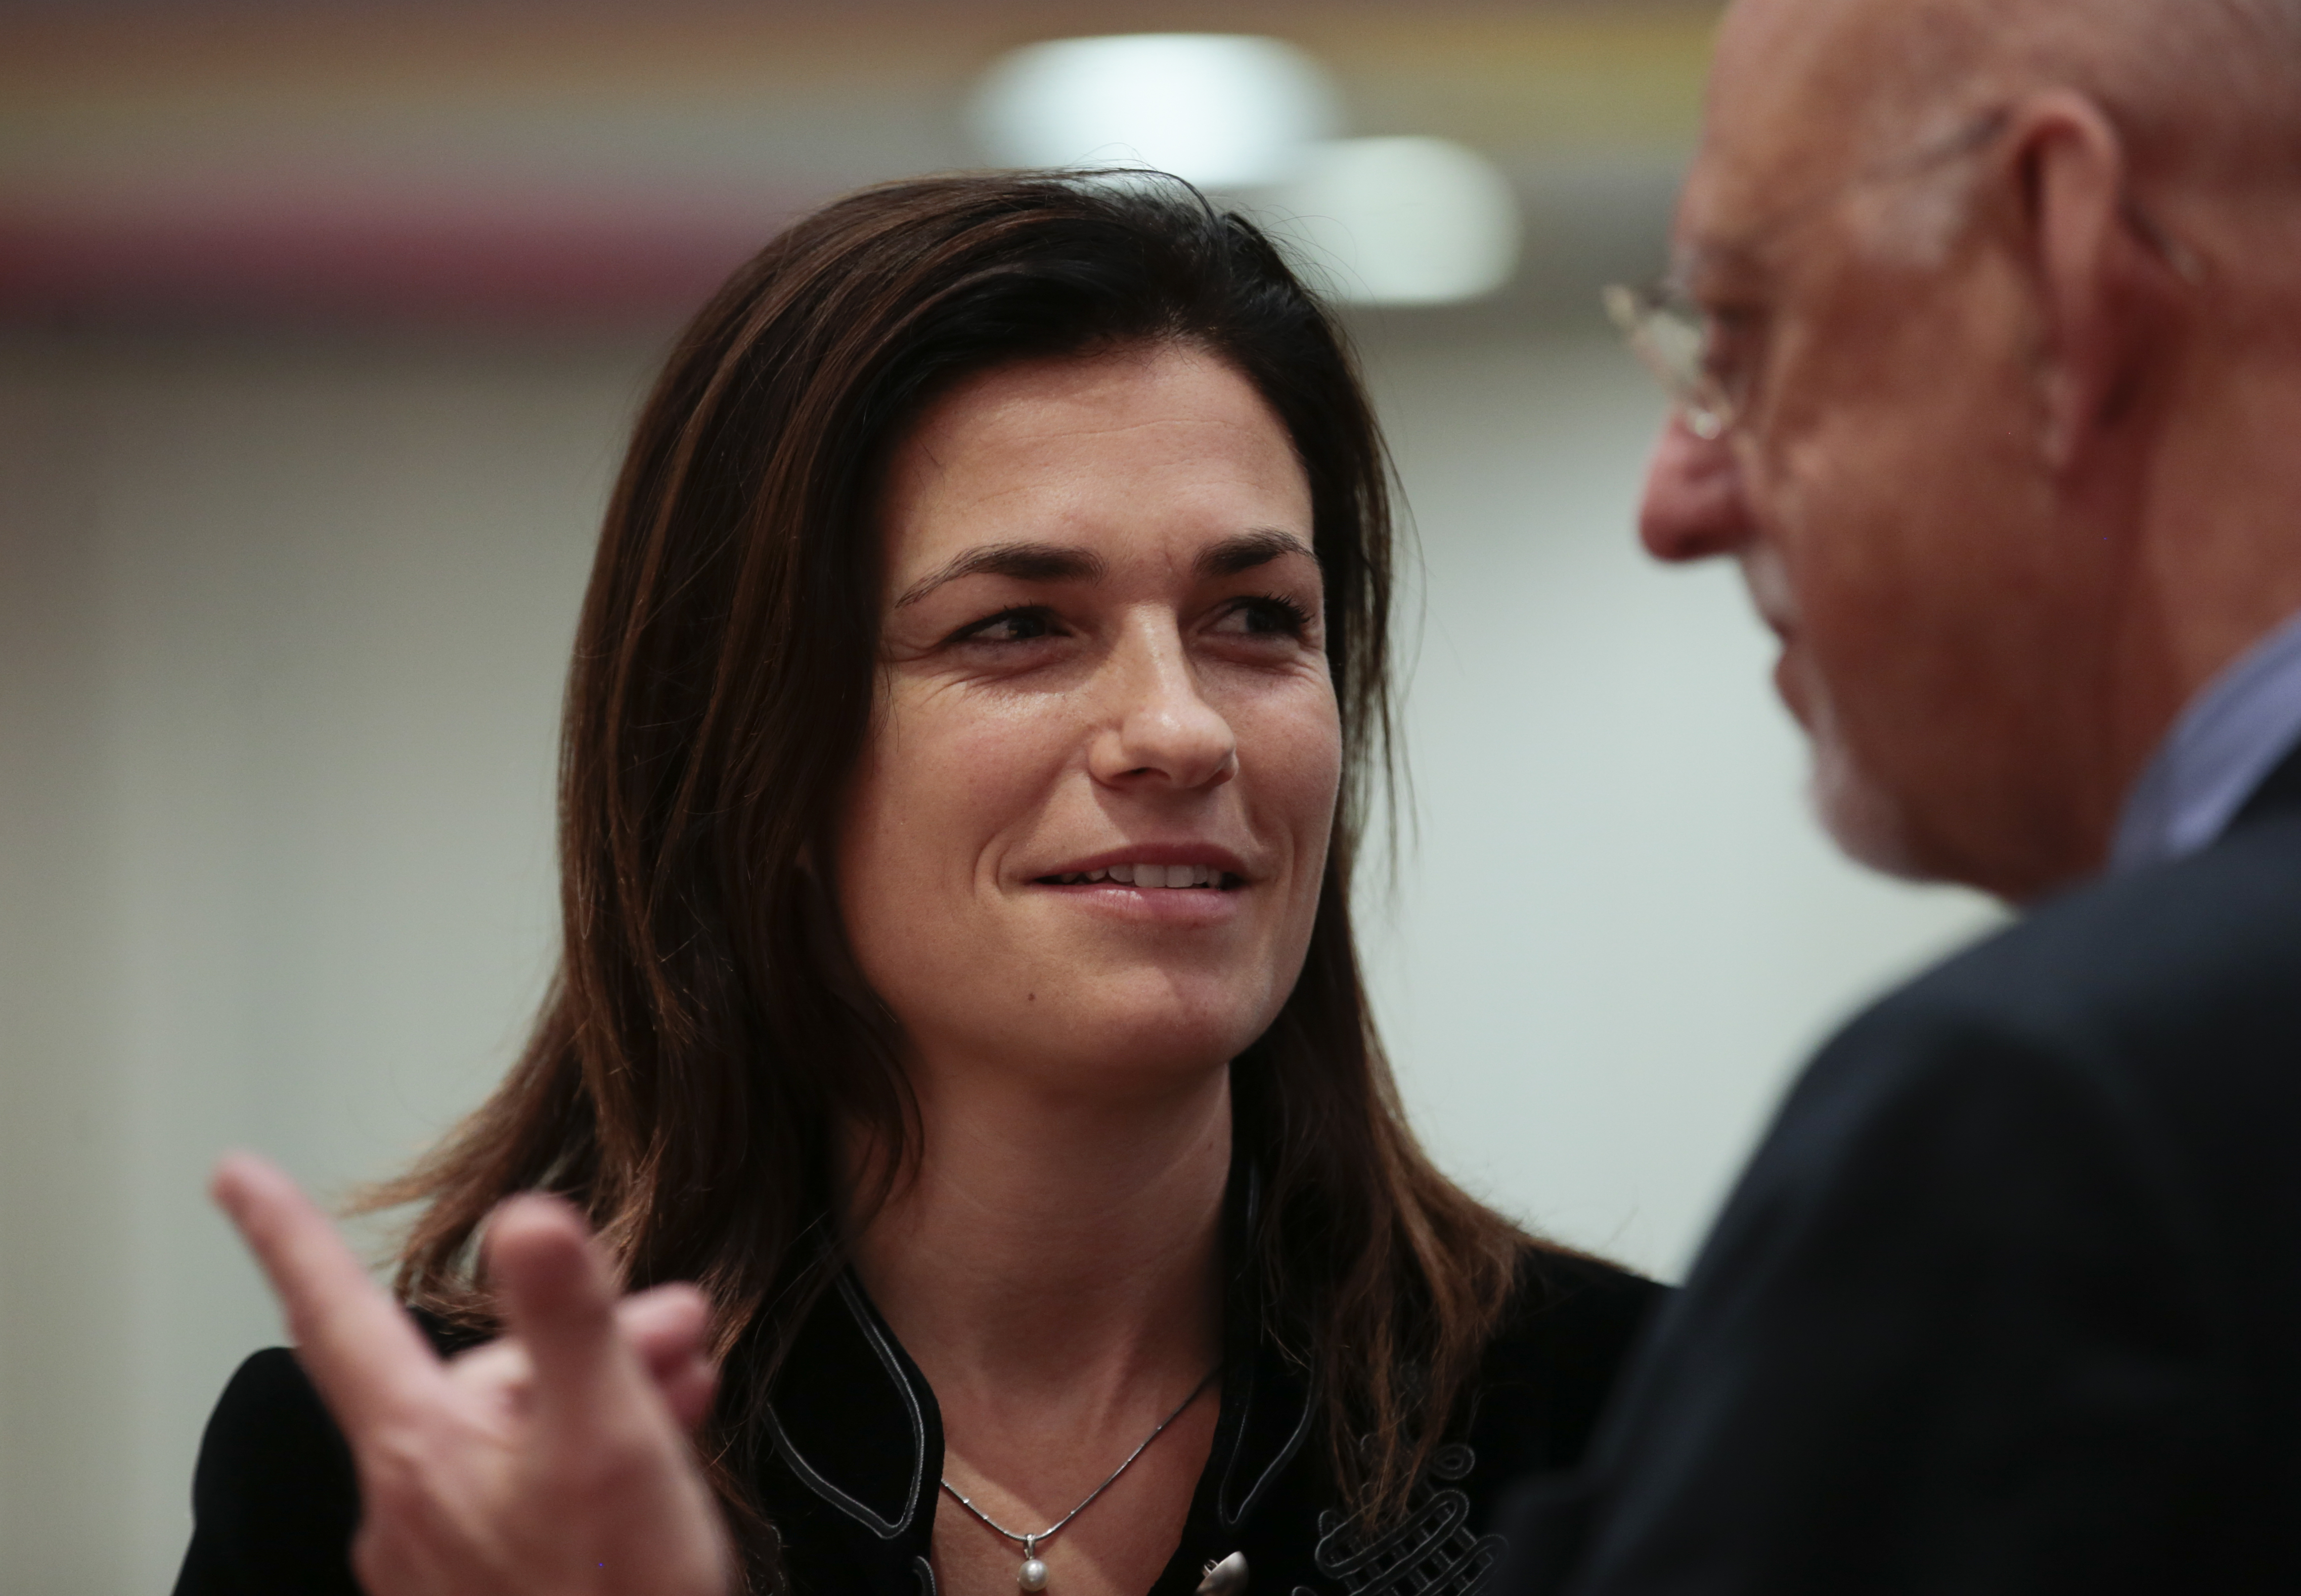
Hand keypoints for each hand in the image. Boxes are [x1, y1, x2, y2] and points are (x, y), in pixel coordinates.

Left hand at [213, 1152, 737, 1595]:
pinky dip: (587, 1453)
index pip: (335, 1313)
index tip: (239, 1177)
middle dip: (582, 1330)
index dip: (286, 1234)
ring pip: (513, 1427)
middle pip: (477, 1369)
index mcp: (421, 1449)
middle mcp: (410, 1500)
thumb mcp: (607, 1439)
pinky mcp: (485, 1586)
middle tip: (682, 1331)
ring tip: (687, 1394)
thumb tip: (526, 1218)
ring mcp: (443, 1552)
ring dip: (601, 1392)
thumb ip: (567, 1321)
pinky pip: (522, 1488)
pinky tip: (655, 1462)